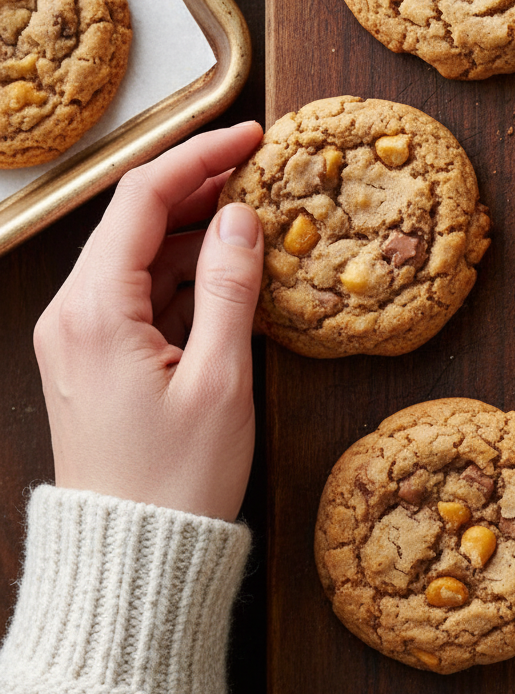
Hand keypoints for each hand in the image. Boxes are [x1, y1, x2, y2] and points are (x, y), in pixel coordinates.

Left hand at [33, 123, 264, 520]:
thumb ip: (232, 289)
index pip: (142, 200)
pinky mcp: (97, 360)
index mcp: (95, 310)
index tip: (251, 138)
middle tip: (261, 171)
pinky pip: (141, 297)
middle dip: (199, 188)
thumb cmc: (177, 478)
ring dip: (197, 234)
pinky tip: (231, 274)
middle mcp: (74, 314)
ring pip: (141, 259)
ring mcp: (81, 337)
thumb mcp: (220, 380)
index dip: (199, 156)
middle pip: (135, 222)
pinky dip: (186, 277)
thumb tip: (243, 218)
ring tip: (257, 220)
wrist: (134, 556)